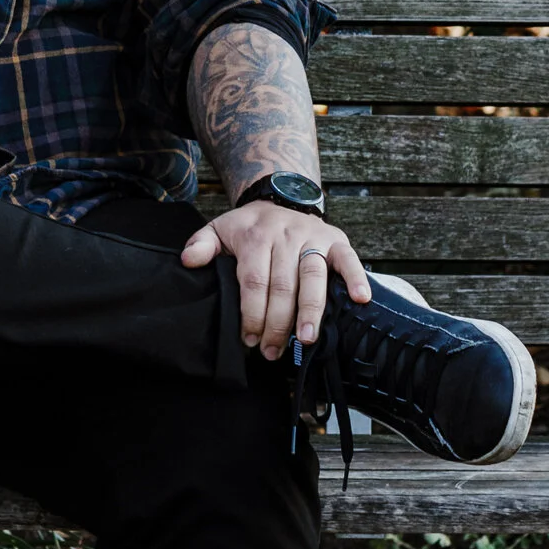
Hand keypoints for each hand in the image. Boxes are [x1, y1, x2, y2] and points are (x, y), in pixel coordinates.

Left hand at [179, 203, 369, 360]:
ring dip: (311, 310)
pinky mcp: (336, 239)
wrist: (279, 197)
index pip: (253, 281)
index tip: (249, 339)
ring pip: (313, 276)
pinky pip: (348, 259)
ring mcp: (312, 237)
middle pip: (282, 285)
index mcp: (255, 237)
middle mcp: (285, 235)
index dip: (252, 313)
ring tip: (307, 338)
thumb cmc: (248, 227)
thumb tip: (188, 261)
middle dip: (278, 323)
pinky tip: (360, 299)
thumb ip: (201, 245)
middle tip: (273, 351)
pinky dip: (356, 278)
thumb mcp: (219, 229)